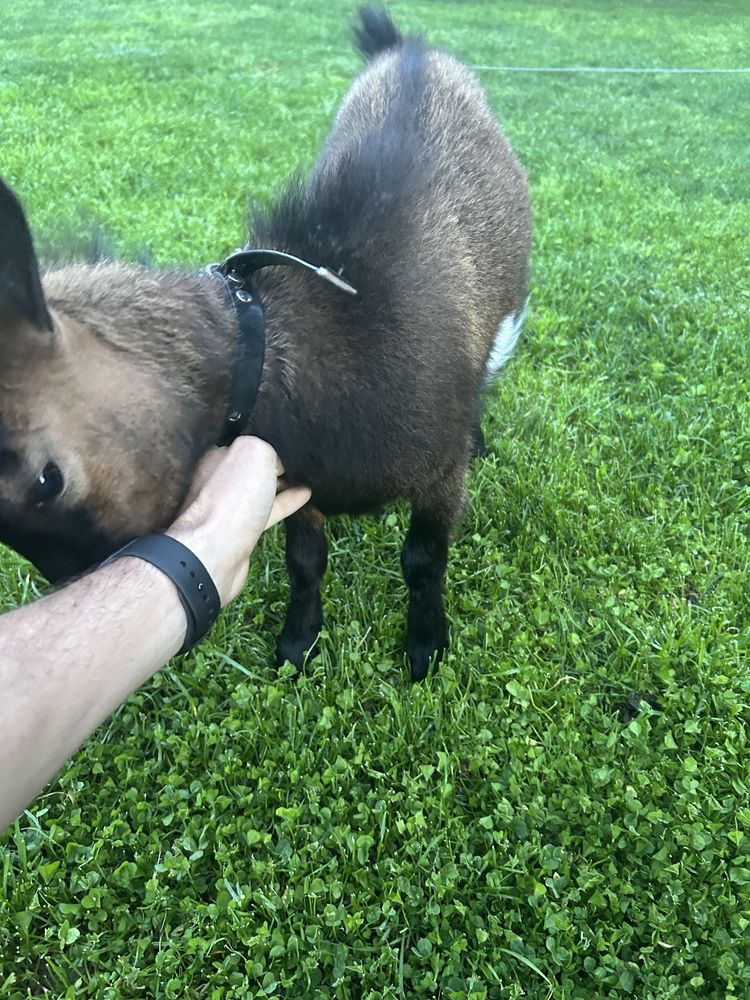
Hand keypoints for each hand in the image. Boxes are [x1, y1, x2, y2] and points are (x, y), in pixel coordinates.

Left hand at [167, 438, 309, 604]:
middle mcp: (219, 477)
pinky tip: (306, 494)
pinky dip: (287, 501)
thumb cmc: (231, 499)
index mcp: (217, 454)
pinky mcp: (242, 529)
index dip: (268, 436)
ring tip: (310, 474)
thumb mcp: (255, 451)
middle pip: (253, 463)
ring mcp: (230, 505)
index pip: (246, 438)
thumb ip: (269, 446)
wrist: (215, 554)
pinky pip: (268, 509)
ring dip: (284, 481)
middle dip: (276, 459)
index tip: (291, 436)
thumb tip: (281, 457)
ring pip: (262, 488)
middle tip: (303, 455)